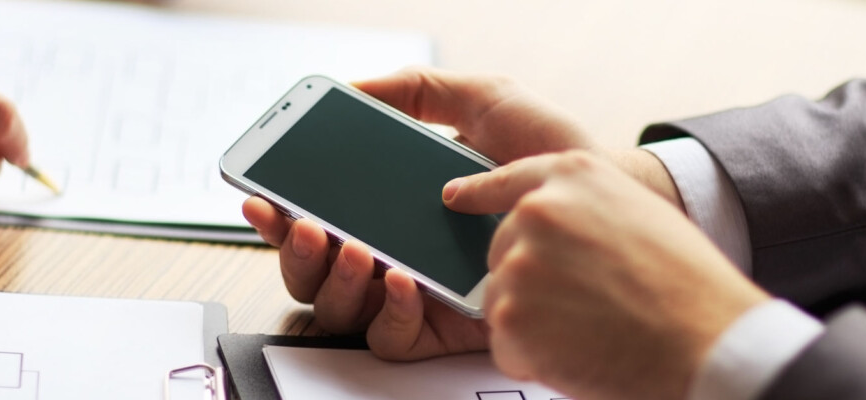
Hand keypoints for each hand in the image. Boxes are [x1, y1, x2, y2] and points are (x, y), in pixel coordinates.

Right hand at [244, 67, 602, 359]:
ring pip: (338, 307)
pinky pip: (388, 338)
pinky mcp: (443, 329)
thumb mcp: (483, 101)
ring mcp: (416, 293)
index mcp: (391, 203)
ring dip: (331, 277)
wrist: (604, 200)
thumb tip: (354, 87)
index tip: (261, 193)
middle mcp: (393, 250)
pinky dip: (385, 312)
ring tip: (354, 244)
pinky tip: (398, 279)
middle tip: (306, 224)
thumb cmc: (551, 153)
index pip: (316, 213)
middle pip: (311, 267)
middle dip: (292, 248)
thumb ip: (418, 88)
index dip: (277, 211)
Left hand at [444, 151, 769, 399]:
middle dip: (532, 285)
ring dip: (536, 325)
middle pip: (503, 252)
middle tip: (587, 307)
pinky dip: (534, 360)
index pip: (509, 179)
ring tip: (592, 331)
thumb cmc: (688, 287)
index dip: (481, 192)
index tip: (455, 197)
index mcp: (575, 176)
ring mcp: (520, 261)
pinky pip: (505, 346)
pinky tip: (580, 355)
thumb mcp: (641, 213)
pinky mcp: (510, 314)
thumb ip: (587, 210)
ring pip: (502, 301)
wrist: (705, 340)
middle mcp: (538, 210)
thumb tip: (551, 228)